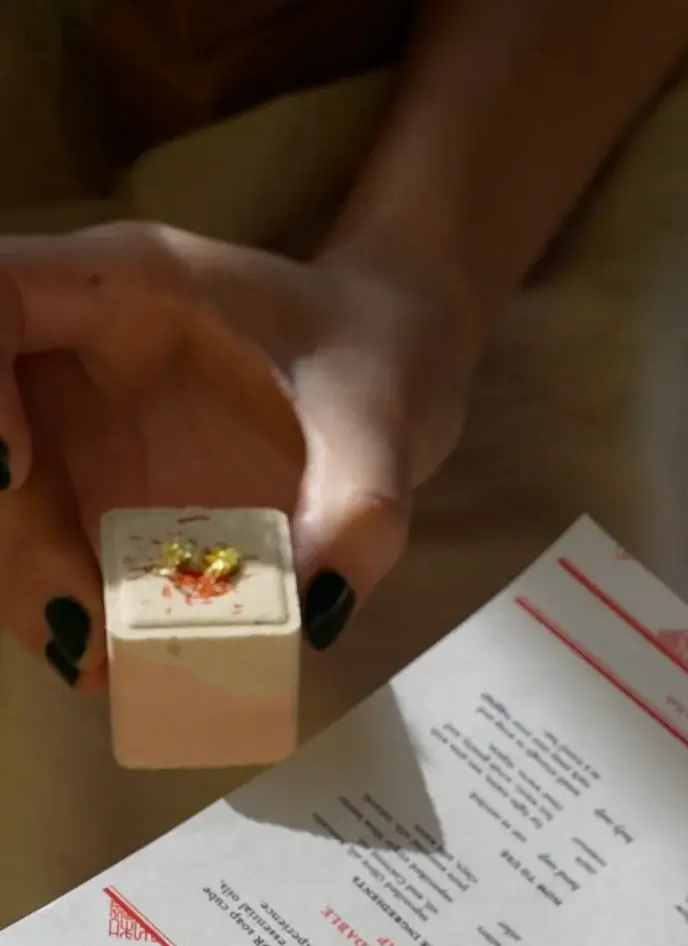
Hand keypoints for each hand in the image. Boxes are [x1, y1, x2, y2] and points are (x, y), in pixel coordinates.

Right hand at [0, 222, 478, 688]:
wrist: (390, 366)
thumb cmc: (376, 358)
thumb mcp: (384, 424)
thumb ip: (360, 505)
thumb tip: (316, 610)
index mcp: (127, 283)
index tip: (11, 471)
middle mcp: (75, 344)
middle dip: (12, 531)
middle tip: (82, 626)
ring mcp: (73, 418)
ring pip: (7, 495)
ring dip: (26, 582)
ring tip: (100, 662)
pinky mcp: (89, 483)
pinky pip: (43, 539)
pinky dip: (60, 602)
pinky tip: (108, 661)